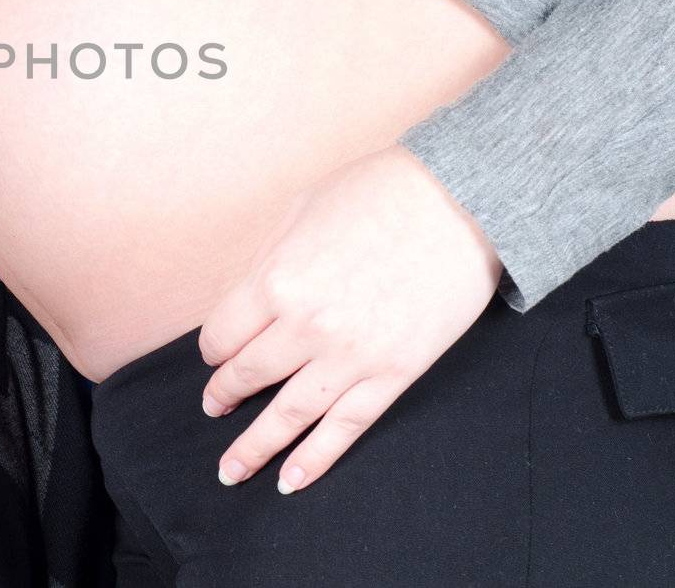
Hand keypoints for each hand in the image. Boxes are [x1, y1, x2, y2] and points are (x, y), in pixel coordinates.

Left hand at [196, 142, 502, 493]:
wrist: (461, 201)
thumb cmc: (376, 194)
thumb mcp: (299, 212)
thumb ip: (265, 263)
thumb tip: (240, 305)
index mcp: (275, 281)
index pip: (221, 336)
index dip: (213, 350)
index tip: (215, 355)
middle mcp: (305, 327)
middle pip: (248, 376)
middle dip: (225, 396)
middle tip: (215, 408)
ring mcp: (351, 356)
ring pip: (288, 415)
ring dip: (254, 446)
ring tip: (231, 470)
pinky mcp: (394, 374)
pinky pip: (345, 428)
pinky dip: (314, 460)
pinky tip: (289, 481)